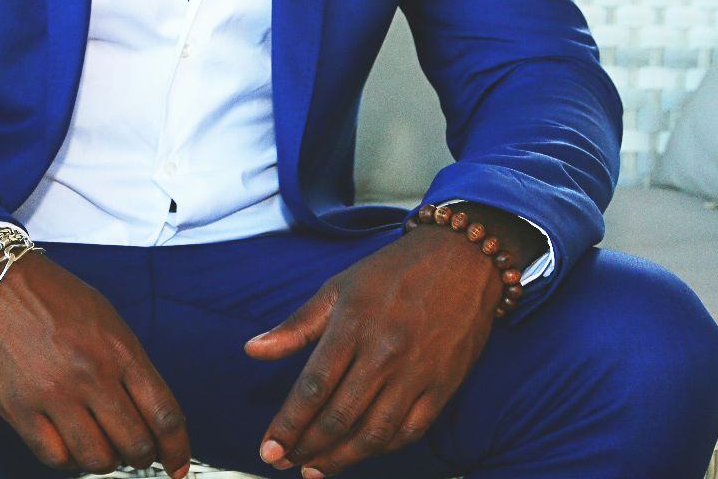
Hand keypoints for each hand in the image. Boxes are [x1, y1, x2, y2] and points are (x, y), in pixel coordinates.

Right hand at [0, 252, 190, 477]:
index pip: (164, 414)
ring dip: (106, 461)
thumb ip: (130, 366)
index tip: (177, 465)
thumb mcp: (107, 320)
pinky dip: (69, 460)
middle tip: (136, 453)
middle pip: (135, 443)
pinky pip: (55, 458)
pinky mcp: (20, 410)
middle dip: (143, 457)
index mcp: (120, 350)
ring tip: (102, 448)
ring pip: (98, 459)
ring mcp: (55, 394)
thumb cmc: (54, 299)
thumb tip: (151, 414)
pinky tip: (70, 445)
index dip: (177, 449)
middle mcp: (91, 374)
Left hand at [244, 204, 539, 476]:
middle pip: (339, 416)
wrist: (464, 259)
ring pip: (373, 433)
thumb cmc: (396, 271)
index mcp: (353, 325)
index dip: (288, 424)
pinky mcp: (443, 386)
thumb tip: (253, 350)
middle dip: (306, 447)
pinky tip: (359, 453)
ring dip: (340, 458)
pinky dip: (381, 449)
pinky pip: (409, 431)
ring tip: (315, 468)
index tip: (269, 448)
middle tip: (284, 462)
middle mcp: (385, 353)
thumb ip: (297, 325)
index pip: (313, 387)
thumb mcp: (339, 287)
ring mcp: (417, 372)